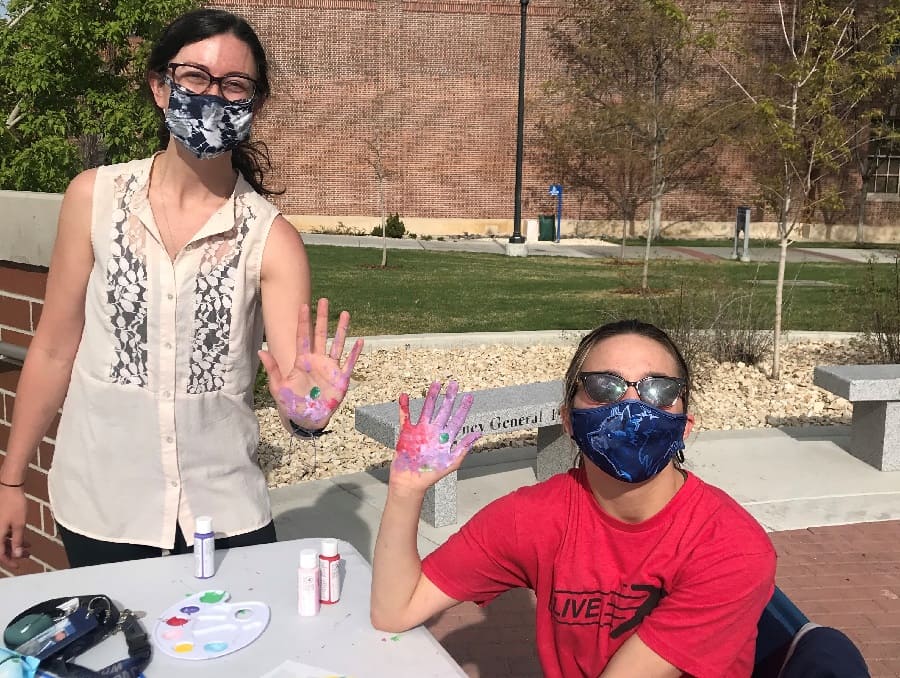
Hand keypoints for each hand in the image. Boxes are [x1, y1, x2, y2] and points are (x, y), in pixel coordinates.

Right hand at [0, 485, 31, 569]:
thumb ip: (17, 540)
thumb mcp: (19, 524)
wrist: (9, 487)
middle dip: (13, 553)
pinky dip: (13, 537)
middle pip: (1, 548)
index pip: (0, 554)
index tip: (18, 565)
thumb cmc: (13, 504)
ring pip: (3, 541)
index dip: (9, 561)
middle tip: (26, 556)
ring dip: (15, 545)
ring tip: (27, 548)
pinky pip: (4, 534)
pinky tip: (24, 539)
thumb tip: (16, 554)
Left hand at [258, 297, 363, 431]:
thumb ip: (272, 369)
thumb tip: (261, 351)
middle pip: (320, 335)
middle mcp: (317, 361)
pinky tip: (360, 341)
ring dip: (341, 329)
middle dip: (322, 318)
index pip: (302, 337)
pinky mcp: (341, 379)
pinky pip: (349, 363)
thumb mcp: (279, 387)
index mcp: (302, 361)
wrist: (307, 419)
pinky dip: (355, 353)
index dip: (303, 321)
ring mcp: (330, 368)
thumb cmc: (291, 404)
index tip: (304, 305)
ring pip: (337, 344)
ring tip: (345, 313)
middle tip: (324, 300)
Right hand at [390, 381, 480, 491]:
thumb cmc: (432, 475)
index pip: (457, 419)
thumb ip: (464, 447)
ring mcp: (420, 431)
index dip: (463, 408)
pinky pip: (405, 417)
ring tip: (436, 384)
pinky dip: (404, 407)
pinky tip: (405, 396)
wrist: (411, 482)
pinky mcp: (406, 433)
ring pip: (427, 409)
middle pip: (443, 410)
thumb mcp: (452, 462)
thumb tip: (478, 433)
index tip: (469, 396)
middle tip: (454, 384)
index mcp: (446, 438)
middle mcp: (435, 431)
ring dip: (431, 397)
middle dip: (449, 397)